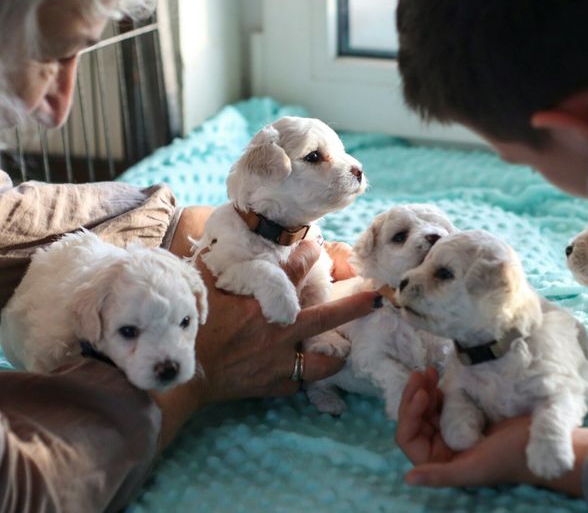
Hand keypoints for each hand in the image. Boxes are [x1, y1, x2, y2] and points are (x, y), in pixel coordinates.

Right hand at [153, 207, 378, 448]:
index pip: (294, 274)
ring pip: (322, 362)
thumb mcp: (198, 288)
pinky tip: (303, 372)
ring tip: (343, 350)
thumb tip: (209, 231)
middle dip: (354, 306)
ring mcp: (278, 363)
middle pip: (326, 318)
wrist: (182, 375)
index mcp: (261, 306)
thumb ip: (211, 261)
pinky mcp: (272, 386)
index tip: (318, 247)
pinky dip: (301, 377)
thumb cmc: (189, 328)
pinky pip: (297, 384)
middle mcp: (277, 334)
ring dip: (335, 356)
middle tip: (377, 298)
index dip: (309, 256)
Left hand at [395, 369, 587, 495]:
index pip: (409, 438)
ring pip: (426, 409)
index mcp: (441, 463)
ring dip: (424, 389)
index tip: (423, 392)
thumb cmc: (512, 456)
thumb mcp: (476, 467)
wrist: (545, 438)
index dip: (410, 415)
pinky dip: (437, 389)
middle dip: (414, 396)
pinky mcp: (464, 416)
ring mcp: (452, 431)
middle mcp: (442, 449)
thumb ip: (442, 475)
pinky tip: (440, 376)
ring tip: (429, 371)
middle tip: (421, 373)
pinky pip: (442, 401)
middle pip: (414, 420)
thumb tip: (407, 478)